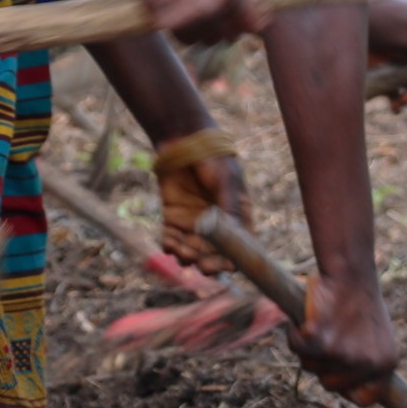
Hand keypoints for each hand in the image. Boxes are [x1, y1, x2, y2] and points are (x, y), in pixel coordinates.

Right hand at [119, 0, 260, 43]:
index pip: (254, 23)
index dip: (255, 25)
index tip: (252, 24)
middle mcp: (211, 6)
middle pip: (231, 36)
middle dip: (230, 29)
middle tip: (223, 19)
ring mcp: (188, 17)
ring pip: (208, 41)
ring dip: (208, 33)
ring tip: (202, 17)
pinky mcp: (167, 23)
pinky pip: (186, 40)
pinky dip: (188, 34)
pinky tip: (186, 18)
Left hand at [156, 147, 250, 271]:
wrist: (184, 142)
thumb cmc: (214, 159)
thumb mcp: (227, 182)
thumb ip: (230, 207)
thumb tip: (234, 235)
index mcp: (236, 218)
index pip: (238, 249)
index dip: (231, 261)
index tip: (223, 266)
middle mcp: (216, 227)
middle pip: (214, 257)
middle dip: (207, 264)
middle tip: (200, 264)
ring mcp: (194, 225)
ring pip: (191, 253)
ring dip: (185, 257)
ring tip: (180, 249)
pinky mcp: (173, 220)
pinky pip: (171, 242)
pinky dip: (169, 246)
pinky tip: (168, 240)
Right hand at [291, 268, 396, 403]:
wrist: (351, 272)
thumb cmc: (361, 301)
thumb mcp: (377, 337)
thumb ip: (368, 364)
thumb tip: (351, 392)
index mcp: (387, 364)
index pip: (365, 399)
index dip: (346, 389)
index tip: (337, 373)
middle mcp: (368, 363)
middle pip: (331, 386)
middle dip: (323, 365)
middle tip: (326, 339)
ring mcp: (345, 355)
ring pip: (310, 367)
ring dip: (307, 349)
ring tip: (319, 324)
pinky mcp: (322, 341)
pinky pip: (297, 349)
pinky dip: (293, 334)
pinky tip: (301, 320)